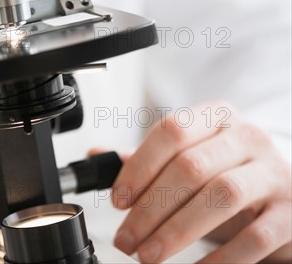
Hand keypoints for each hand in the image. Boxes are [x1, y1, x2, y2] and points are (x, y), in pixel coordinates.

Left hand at [109, 102, 290, 262]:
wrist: (285, 196)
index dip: (138, 167)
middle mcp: (248, 138)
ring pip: (221, 196)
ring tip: (149, 255)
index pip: (171, 131)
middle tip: (126, 239)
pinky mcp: (291, 213)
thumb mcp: (190, 158)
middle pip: (190, 167)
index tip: (118, 200)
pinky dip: (220, 259)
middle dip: (150, 209)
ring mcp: (273, 173)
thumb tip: (96, 156)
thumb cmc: (227, 173)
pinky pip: (255, 238)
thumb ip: (147, 158)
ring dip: (177, 231)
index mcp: (216, 117)